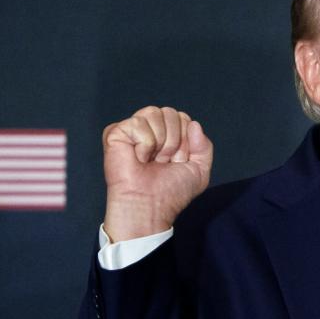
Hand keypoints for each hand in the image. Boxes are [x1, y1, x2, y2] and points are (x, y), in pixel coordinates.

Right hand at [102, 106, 212, 241]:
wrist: (150, 206)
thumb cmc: (170, 193)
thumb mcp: (199, 170)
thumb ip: (204, 146)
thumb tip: (194, 124)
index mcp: (167, 135)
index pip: (184, 118)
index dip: (186, 141)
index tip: (178, 161)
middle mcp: (150, 130)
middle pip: (171, 113)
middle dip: (174, 140)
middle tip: (163, 161)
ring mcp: (132, 130)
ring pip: (154, 112)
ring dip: (160, 142)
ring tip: (151, 160)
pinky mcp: (115, 133)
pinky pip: (138, 122)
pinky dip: (144, 144)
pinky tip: (138, 158)